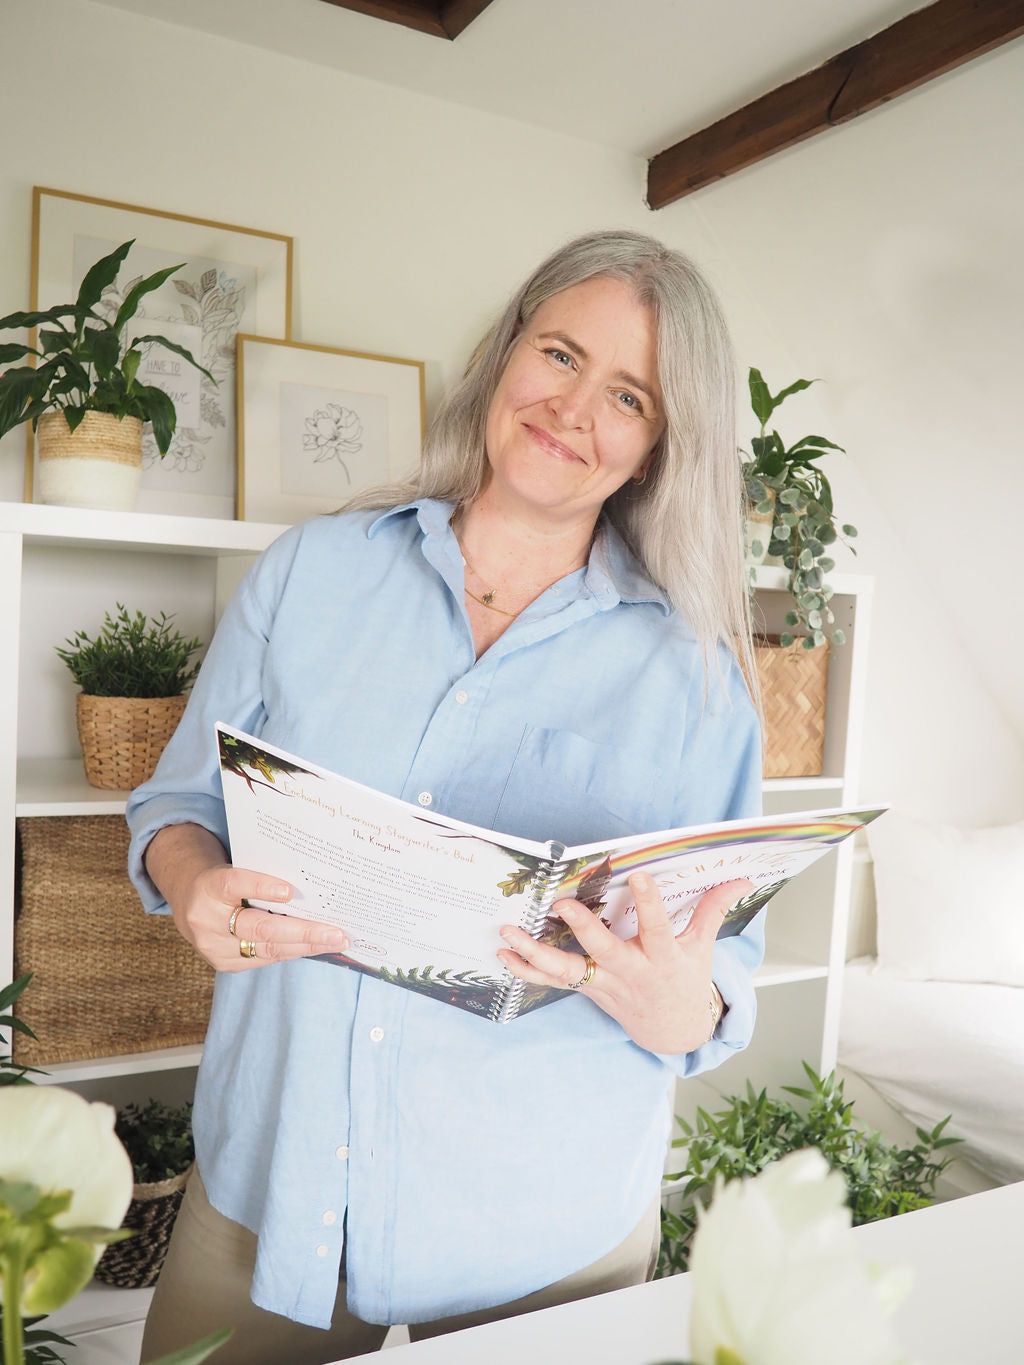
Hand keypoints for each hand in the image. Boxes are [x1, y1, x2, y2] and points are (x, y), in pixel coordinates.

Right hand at [144, 823, 349, 971]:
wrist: (189, 901)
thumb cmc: (224, 880)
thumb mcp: (234, 867)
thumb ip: (262, 874)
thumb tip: (311, 884)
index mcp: (208, 886)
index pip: (233, 884)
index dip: (261, 887)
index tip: (289, 891)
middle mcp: (207, 919)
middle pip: (258, 927)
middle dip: (303, 931)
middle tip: (335, 931)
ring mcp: (213, 946)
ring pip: (266, 948)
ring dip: (306, 945)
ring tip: (335, 941)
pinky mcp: (223, 963)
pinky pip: (265, 958)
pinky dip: (293, 951)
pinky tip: (316, 946)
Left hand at [497, 872, 752, 1053]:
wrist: (671, 1030)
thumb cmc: (685, 980)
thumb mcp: (702, 947)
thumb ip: (713, 909)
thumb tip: (742, 876)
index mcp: (662, 958)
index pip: (657, 928)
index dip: (650, 902)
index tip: (639, 875)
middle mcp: (630, 972)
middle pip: (603, 951)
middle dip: (582, 928)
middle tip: (561, 904)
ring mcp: (604, 984)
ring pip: (566, 971)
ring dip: (534, 952)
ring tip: (507, 932)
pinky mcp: (586, 991)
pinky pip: (552, 983)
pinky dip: (526, 971)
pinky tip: (503, 954)